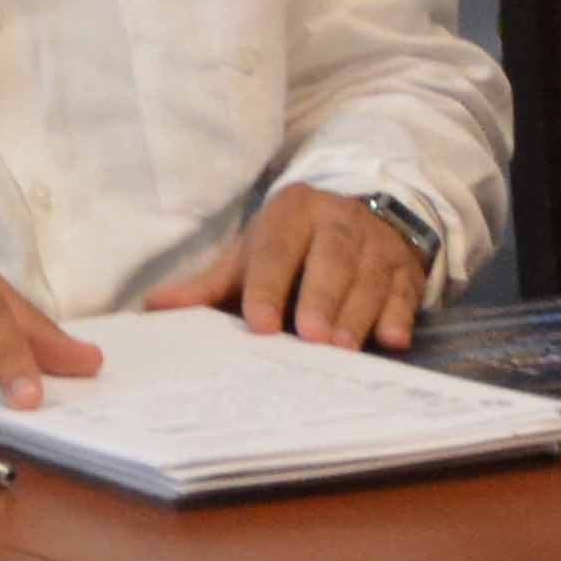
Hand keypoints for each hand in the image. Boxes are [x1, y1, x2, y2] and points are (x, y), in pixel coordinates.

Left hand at [147, 187, 427, 350]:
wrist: (357, 220)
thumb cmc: (291, 248)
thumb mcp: (250, 256)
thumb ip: (209, 285)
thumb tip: (154, 309)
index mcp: (292, 212)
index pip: (276, 248)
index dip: (267, 285)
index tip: (260, 323)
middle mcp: (338, 221)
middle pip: (331, 258)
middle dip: (321, 298)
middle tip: (312, 337)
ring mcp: (377, 244)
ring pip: (369, 276)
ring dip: (357, 313)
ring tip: (343, 348)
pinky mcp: (406, 269)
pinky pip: (405, 292)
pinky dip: (399, 315)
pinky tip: (393, 339)